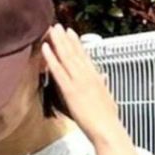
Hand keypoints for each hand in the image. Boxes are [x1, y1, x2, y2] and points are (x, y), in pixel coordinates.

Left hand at [40, 24, 123, 144]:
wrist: (107, 128)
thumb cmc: (108, 119)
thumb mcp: (108, 97)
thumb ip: (103, 85)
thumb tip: (103, 77)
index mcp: (96, 77)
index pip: (85, 56)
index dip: (77, 43)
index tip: (71, 33)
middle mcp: (87, 75)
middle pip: (74, 52)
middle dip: (66, 38)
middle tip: (58, 26)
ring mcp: (78, 81)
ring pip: (66, 57)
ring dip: (58, 42)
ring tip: (51, 29)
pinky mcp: (70, 90)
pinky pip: (58, 70)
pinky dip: (51, 58)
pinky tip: (45, 48)